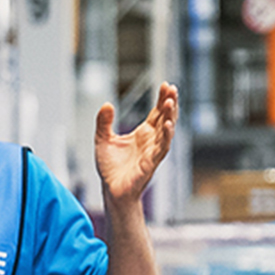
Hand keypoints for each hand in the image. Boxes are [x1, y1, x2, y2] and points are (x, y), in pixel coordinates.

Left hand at [95, 83, 177, 204]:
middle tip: (172, 88)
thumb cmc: (110, 168)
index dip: (162, 99)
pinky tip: (167, 124)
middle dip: (170, 103)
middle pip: (165, 117)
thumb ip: (104, 122)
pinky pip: (162, 147)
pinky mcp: (151, 163)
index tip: (166, 85)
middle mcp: (152, 140)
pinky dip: (166, 136)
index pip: (157, 112)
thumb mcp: (103, 140)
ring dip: (170, 116)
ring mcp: (153, 151)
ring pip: (167, 131)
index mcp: (144, 133)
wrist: (111, 190)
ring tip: (171, 102)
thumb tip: (107, 104)